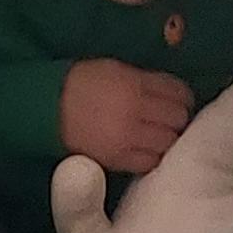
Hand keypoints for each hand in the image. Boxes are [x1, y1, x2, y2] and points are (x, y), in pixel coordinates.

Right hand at [60, 62, 193, 176]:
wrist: (48, 108)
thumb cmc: (82, 84)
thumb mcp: (116, 70)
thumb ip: (145, 81)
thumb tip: (171, 94)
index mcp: (134, 84)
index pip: (178, 92)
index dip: (184, 98)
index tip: (180, 102)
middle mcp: (134, 110)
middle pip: (178, 119)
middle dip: (178, 119)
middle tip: (170, 121)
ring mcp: (127, 137)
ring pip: (168, 143)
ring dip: (167, 140)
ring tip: (158, 137)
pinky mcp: (117, 159)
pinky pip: (149, 162)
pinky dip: (152, 157)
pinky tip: (145, 151)